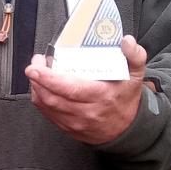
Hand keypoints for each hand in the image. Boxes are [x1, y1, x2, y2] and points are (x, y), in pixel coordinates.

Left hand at [25, 36, 149, 144]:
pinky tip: (41, 87)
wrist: (127, 128)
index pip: (70, 89)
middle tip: (35, 64)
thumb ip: (134, 56)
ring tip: (37, 72)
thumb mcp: (136, 76)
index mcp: (101, 96)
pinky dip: (40, 98)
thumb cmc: (126, 98)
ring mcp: (75, 122)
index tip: (36, 67)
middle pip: (52, 98)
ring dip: (36, 88)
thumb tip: (127, 40)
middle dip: (37, 79)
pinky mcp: (67, 128)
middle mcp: (86, 112)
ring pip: (46, 105)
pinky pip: (47, 113)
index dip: (49, 79)